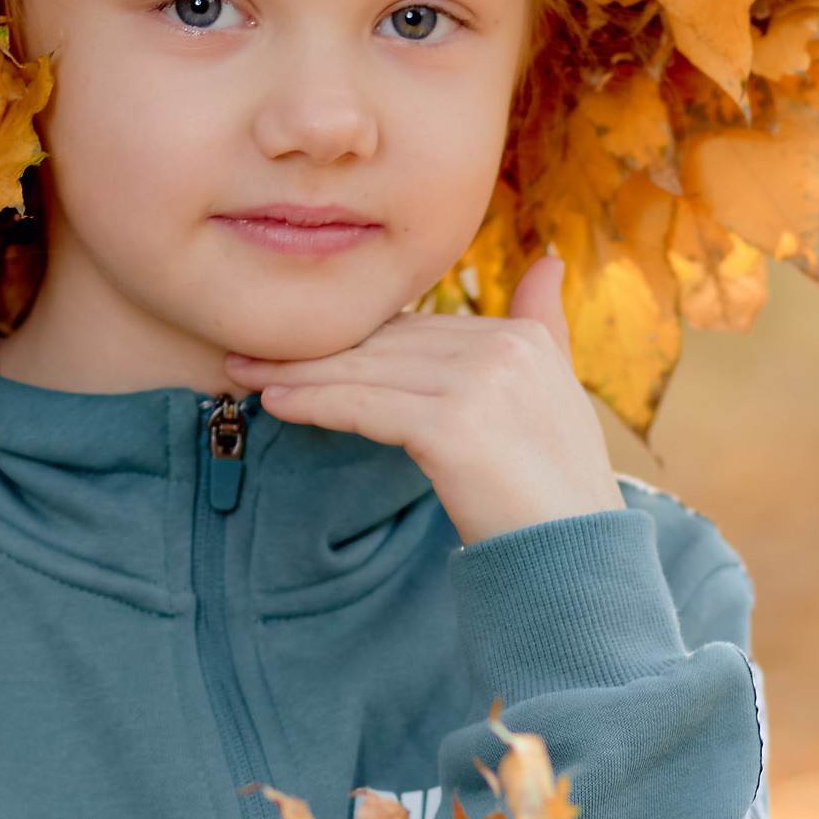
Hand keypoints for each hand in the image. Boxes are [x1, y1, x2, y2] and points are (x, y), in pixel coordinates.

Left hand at [226, 255, 624, 544]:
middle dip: (315, 349)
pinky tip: (276, 402)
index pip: (417, 328)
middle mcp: (505, 348)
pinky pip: (364, 406)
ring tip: (244, 373)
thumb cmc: (555, 487)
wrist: (574, 556)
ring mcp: (481, 384)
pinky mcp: (453, 425)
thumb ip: (543, 326)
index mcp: (522, 337)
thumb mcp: (556, 391)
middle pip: (386, 344)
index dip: (355, 338)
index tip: (303, 342)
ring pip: (367, 370)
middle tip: (249, 351)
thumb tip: (548, 262)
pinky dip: (314, 402)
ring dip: (298, 372)